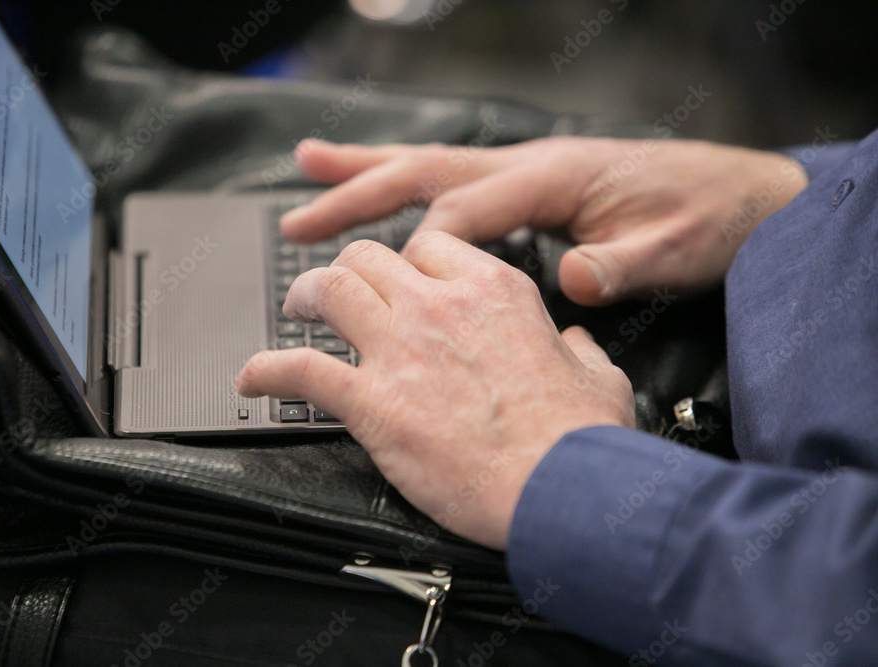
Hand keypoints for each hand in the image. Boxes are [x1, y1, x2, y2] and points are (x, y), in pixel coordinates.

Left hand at [236, 232, 634, 549]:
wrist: (560, 490)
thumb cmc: (580, 440)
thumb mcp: (599, 376)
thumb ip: (580, 347)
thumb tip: (576, 341)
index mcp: (494, 292)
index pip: (429, 247)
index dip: (408, 262)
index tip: (401, 281)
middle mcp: (440, 307)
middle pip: (370, 257)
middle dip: (348, 268)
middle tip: (337, 290)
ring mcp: (401, 350)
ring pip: (330, 289)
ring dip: (304, 295)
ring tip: (295, 309)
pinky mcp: (372, 401)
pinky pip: (300, 370)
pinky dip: (266, 370)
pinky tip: (251, 378)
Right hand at [279, 137, 807, 305]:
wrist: (740, 197)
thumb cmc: (705, 221)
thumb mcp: (671, 251)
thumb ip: (620, 265)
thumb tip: (575, 281)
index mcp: (552, 177)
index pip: (461, 211)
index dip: (418, 251)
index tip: (380, 290)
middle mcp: (527, 165)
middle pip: (423, 172)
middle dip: (356, 193)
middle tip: (298, 214)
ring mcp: (523, 170)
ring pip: (428, 166)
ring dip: (365, 173)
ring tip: (309, 167)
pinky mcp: (528, 185)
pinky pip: (451, 181)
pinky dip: (405, 185)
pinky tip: (381, 194)